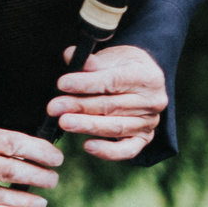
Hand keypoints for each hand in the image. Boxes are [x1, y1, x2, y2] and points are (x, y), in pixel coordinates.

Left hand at [47, 44, 166, 160]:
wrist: (142, 78)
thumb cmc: (122, 66)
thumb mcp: (111, 56)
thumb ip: (91, 60)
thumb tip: (69, 55)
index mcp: (147, 77)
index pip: (113, 81)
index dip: (86, 83)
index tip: (62, 84)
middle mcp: (153, 101)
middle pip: (111, 106)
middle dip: (79, 106)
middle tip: (54, 107)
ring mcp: (149, 122)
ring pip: (116, 127)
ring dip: (87, 126)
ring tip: (64, 122)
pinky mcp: (144, 138)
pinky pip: (127, 150)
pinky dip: (108, 151)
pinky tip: (87, 146)